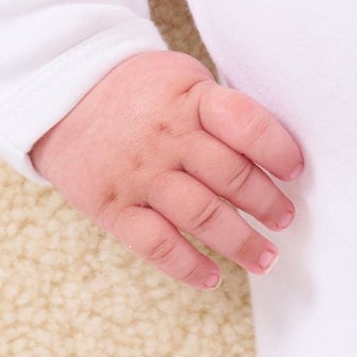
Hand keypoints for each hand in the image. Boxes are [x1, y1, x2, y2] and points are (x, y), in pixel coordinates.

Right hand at [29, 50, 304, 290]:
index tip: (295, 170)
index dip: (278, 150)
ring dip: (241, 243)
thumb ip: (220, 110)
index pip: (246, 124)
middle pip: (231, 176)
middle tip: (285, 219)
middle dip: (267, 204)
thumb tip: (273, 156)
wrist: (60, 94)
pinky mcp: (113, 207)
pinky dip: (189, 267)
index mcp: (189, 99)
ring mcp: (139, 175)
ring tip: (265, 258)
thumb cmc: (136, 90)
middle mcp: (166, 138)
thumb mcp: (182, 79)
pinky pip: (157, 245)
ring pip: (202, 216)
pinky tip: (212, 277)